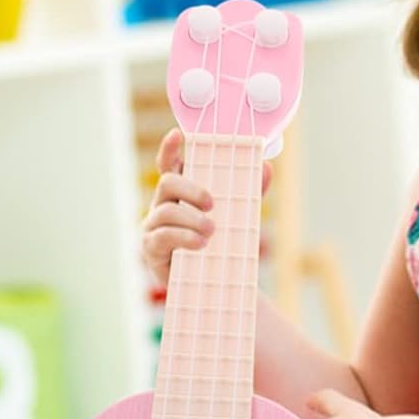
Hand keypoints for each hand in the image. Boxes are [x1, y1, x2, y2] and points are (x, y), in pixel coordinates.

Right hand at [141, 128, 272, 287]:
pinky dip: (183, 238)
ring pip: (165, 211)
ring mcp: (153, 227)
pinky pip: (161, 237)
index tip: (178, 135)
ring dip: (191, 219)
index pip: (170, 165)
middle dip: (190, 189)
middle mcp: (163, 204)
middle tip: (213, 203)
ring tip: (211, 231)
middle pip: (167, 182)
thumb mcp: (239, 216)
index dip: (170, 149)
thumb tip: (266, 167)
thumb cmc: (221, 244)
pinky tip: (200, 243)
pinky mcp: (151, 249)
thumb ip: (250, 192)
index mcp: (181, 193)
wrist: (215, 283)